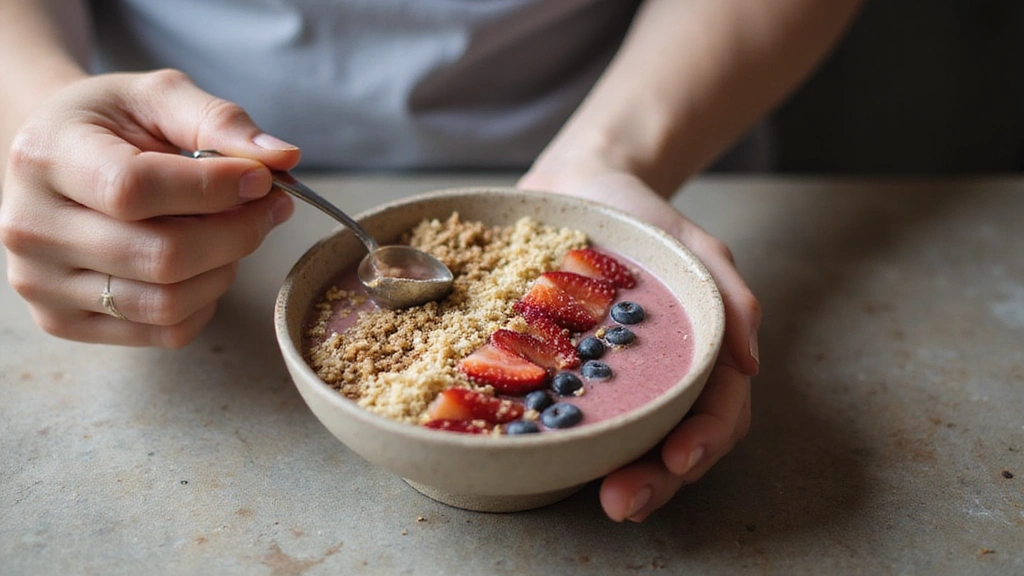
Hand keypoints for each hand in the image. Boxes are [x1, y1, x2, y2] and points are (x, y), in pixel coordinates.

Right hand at [0, 69, 300, 346]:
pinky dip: (205, 303)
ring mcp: (42, 284)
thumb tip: (283, 158)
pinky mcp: (62, 322)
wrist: (54, 160)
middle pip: (162, 257)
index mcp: (47, 158)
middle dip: (237, 234)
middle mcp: (31, 228)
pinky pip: (164, 333)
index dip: (215, 189)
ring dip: (224, 270)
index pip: (136, 189)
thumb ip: (220, 121)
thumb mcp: (158, 97)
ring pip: (167, 304)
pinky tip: (204, 265)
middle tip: (267, 209)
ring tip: (231, 233)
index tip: (261, 179)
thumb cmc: (110, 126)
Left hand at [517, 171, 760, 521]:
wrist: (575, 187)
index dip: (704, 441)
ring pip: (632, 443)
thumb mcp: (692, 242)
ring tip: (601, 498)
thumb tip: (751, 362)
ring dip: (623, 475)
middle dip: (658, 479)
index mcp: (700, 353)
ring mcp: (617, 382)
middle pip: (675, 442)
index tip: (678, 458)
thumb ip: (729, 292)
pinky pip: (578, 419)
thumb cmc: (640, 214)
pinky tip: (552, 458)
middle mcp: (662, 377)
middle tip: (624, 502)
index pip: (718, 411)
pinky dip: (574, 445)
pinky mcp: (572, 377)